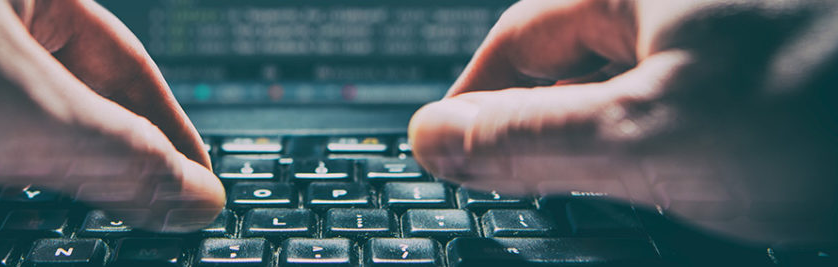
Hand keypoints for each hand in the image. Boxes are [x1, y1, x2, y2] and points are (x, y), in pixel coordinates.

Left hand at [0, 0, 222, 231]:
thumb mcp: (18, 113)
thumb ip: (119, 159)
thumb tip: (196, 197)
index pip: (133, 76)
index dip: (173, 141)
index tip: (201, 202)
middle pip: (73, 119)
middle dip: (104, 183)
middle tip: (140, 241)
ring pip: (4, 155)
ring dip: (31, 208)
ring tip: (67, 251)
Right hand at [410, 0, 837, 243]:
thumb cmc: (832, 107)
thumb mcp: (653, 137)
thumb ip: (526, 139)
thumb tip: (434, 137)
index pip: (514, 43)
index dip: (476, 110)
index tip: (459, 169)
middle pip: (577, 64)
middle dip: (557, 135)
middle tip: (558, 203)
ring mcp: (731, 21)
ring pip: (641, 85)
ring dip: (627, 144)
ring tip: (649, 195)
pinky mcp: (772, 52)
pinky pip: (700, 94)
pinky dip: (688, 139)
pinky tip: (712, 176)